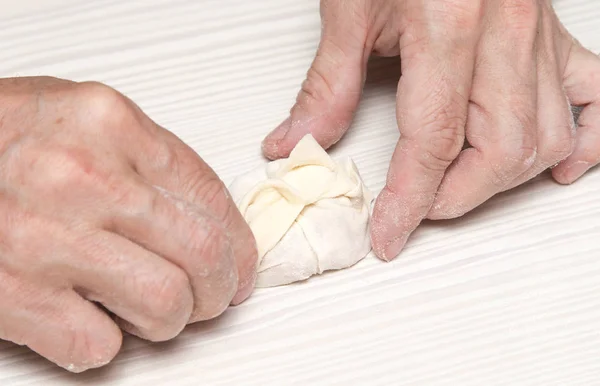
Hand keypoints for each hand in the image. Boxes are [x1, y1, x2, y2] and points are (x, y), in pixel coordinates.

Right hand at [0, 77, 256, 371]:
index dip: (239, 243)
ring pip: (165, 305)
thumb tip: (212, 222)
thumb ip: (152, 161)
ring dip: (170, 319)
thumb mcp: (86, 120)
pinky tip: (91, 316)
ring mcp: (45, 237)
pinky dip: (106, 342)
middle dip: (220, 288)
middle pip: (201, 255)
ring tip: (151, 307)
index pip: (210, 198)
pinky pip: (98, 345)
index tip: (240, 264)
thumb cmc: (2, 137)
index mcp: (110, 124)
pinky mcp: (12, 294)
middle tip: (213, 296)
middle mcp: (81, 177)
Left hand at [262, 0, 599, 260]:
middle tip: (415, 207)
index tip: (389, 233)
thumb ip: (327, 86)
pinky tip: (560, 165)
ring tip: (459, 189)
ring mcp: (539, 35)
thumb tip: (298, 143)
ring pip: (547, 137)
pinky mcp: (555, 36)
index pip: (432, 141)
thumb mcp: (350, 9)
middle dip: (453, 198)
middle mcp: (507, 33)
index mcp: (451, 24)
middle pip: (499, 152)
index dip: (408, 200)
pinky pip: (596, 98)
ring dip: (503, 180)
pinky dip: (586, 141)